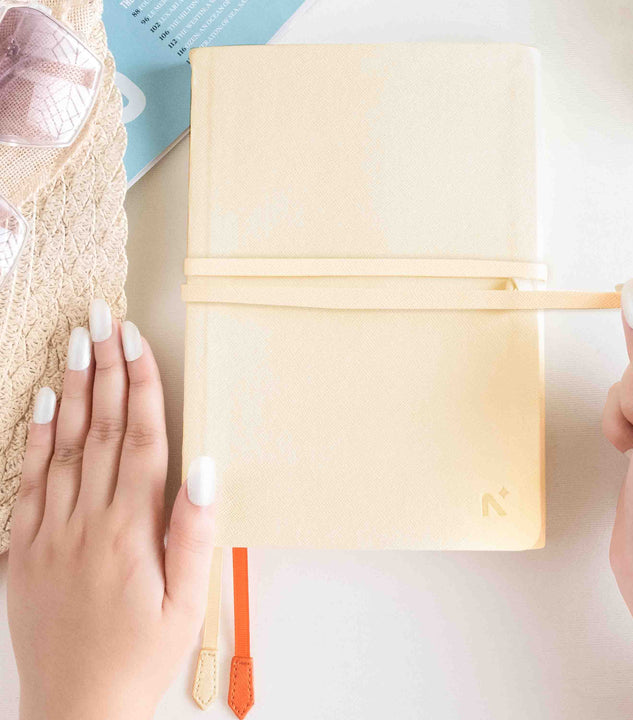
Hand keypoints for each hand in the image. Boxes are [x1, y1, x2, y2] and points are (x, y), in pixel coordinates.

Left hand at [7, 299, 215, 719]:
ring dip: (70, 390)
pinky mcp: (23, 549)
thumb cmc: (142, 654)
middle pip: (98, 430)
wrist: (78, 709)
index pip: (139, 440)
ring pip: (61, 447)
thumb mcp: (188, 601)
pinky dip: (32, 440)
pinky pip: (25, 483)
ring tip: (76, 343)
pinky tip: (39, 405)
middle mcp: (86, 521)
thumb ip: (194, 531)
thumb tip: (205, 467)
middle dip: (105, 369)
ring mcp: (49, 532)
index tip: (136, 342)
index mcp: (131, 531)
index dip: (140, 386)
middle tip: (104, 319)